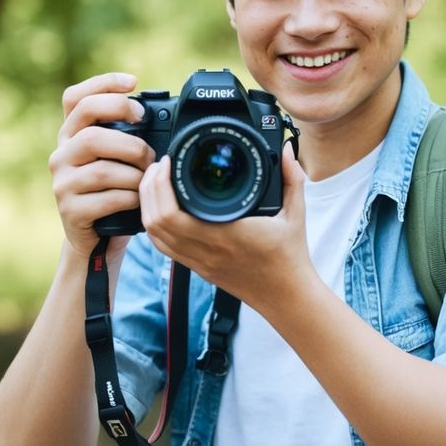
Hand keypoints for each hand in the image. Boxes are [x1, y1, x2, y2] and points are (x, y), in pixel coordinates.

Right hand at [48, 72, 155, 260]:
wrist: (95, 238)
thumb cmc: (112, 191)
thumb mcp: (115, 158)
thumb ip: (125, 135)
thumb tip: (157, 113)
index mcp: (71, 134)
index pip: (75, 98)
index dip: (103, 84)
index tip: (133, 83)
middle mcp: (61, 154)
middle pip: (91, 134)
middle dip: (130, 142)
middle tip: (149, 153)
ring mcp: (62, 183)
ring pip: (102, 169)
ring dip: (134, 174)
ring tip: (146, 180)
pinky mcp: (70, 210)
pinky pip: (107, 198)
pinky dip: (130, 198)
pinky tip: (137, 200)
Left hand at [137, 144, 317, 309]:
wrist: (285, 296)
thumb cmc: (290, 257)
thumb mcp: (296, 214)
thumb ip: (292, 178)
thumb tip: (285, 149)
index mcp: (225, 234)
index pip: (173, 212)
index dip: (162, 184)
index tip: (170, 161)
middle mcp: (206, 250)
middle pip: (155, 220)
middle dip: (150, 187)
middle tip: (160, 166)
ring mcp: (198, 261)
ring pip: (154, 234)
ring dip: (149, 205)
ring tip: (157, 182)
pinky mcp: (198, 268)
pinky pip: (163, 247)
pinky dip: (155, 225)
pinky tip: (162, 208)